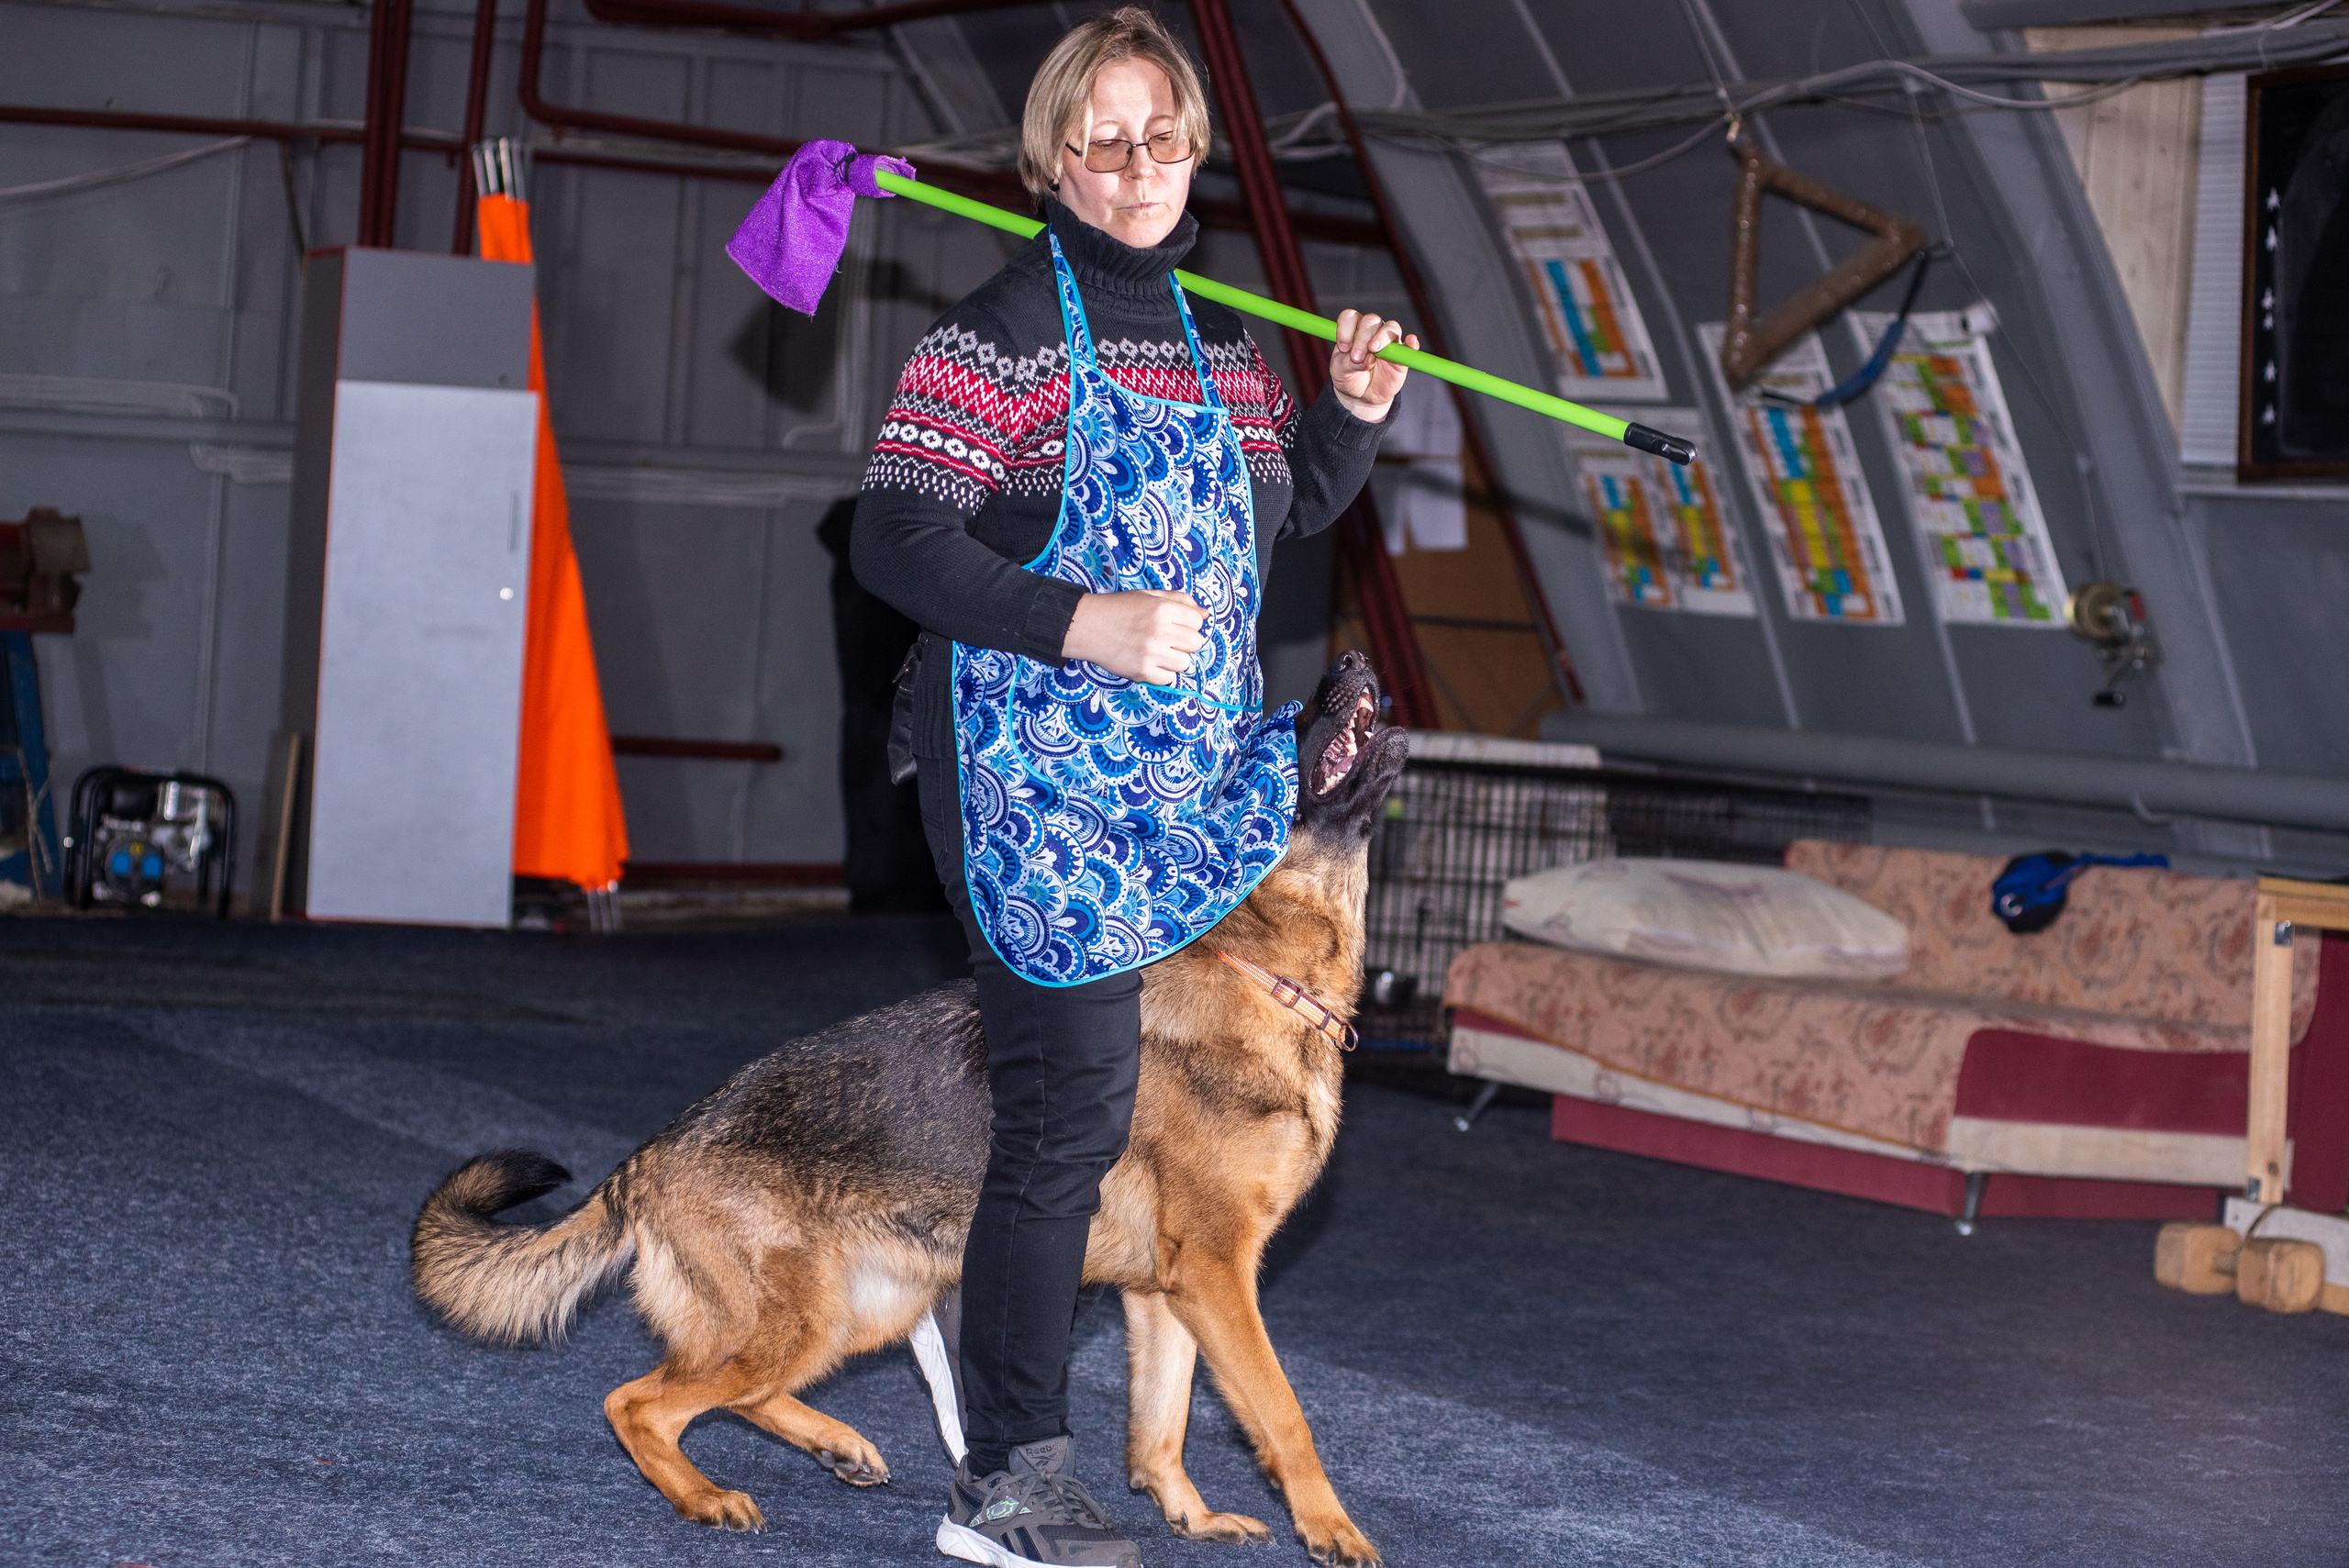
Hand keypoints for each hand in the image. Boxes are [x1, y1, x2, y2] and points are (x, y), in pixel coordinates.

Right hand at [1061, 589, 1205, 683]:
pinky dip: (1162, 673)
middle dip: (1186, 642)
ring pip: (1185, 663)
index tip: (1176, 625)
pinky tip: (1151, 663)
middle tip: (1169, 639)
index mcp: (1163, 609)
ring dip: (1175, 659)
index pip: (1197, 622)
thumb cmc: (1119, 609)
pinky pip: (1168, 679)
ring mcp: (1151, 653)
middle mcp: (1159, 631)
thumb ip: (1180, 601)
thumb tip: (1205, 615)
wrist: (1087, 625)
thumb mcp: (1149, 596)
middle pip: (1196, 643)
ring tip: (1159, 652)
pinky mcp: (1141, 672)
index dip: (1189, 624)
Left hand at [1329, 309, 1415, 422]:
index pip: (1350, 317)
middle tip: (1356, 357)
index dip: (1345, 329)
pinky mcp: (1401, 355)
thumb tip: (1368, 358)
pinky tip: (1411, 341)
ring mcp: (1389, 341)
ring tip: (1374, 350)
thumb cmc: (1348, 378)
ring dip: (1382, 337)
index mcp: (1353, 330)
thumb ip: (1348, 363)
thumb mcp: (1340, 372)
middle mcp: (1372, 331)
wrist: (1362, 396)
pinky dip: (1412, 342)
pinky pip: (1410, 345)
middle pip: (1371, 320)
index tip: (1343, 348)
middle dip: (1362, 337)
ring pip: (1391, 327)